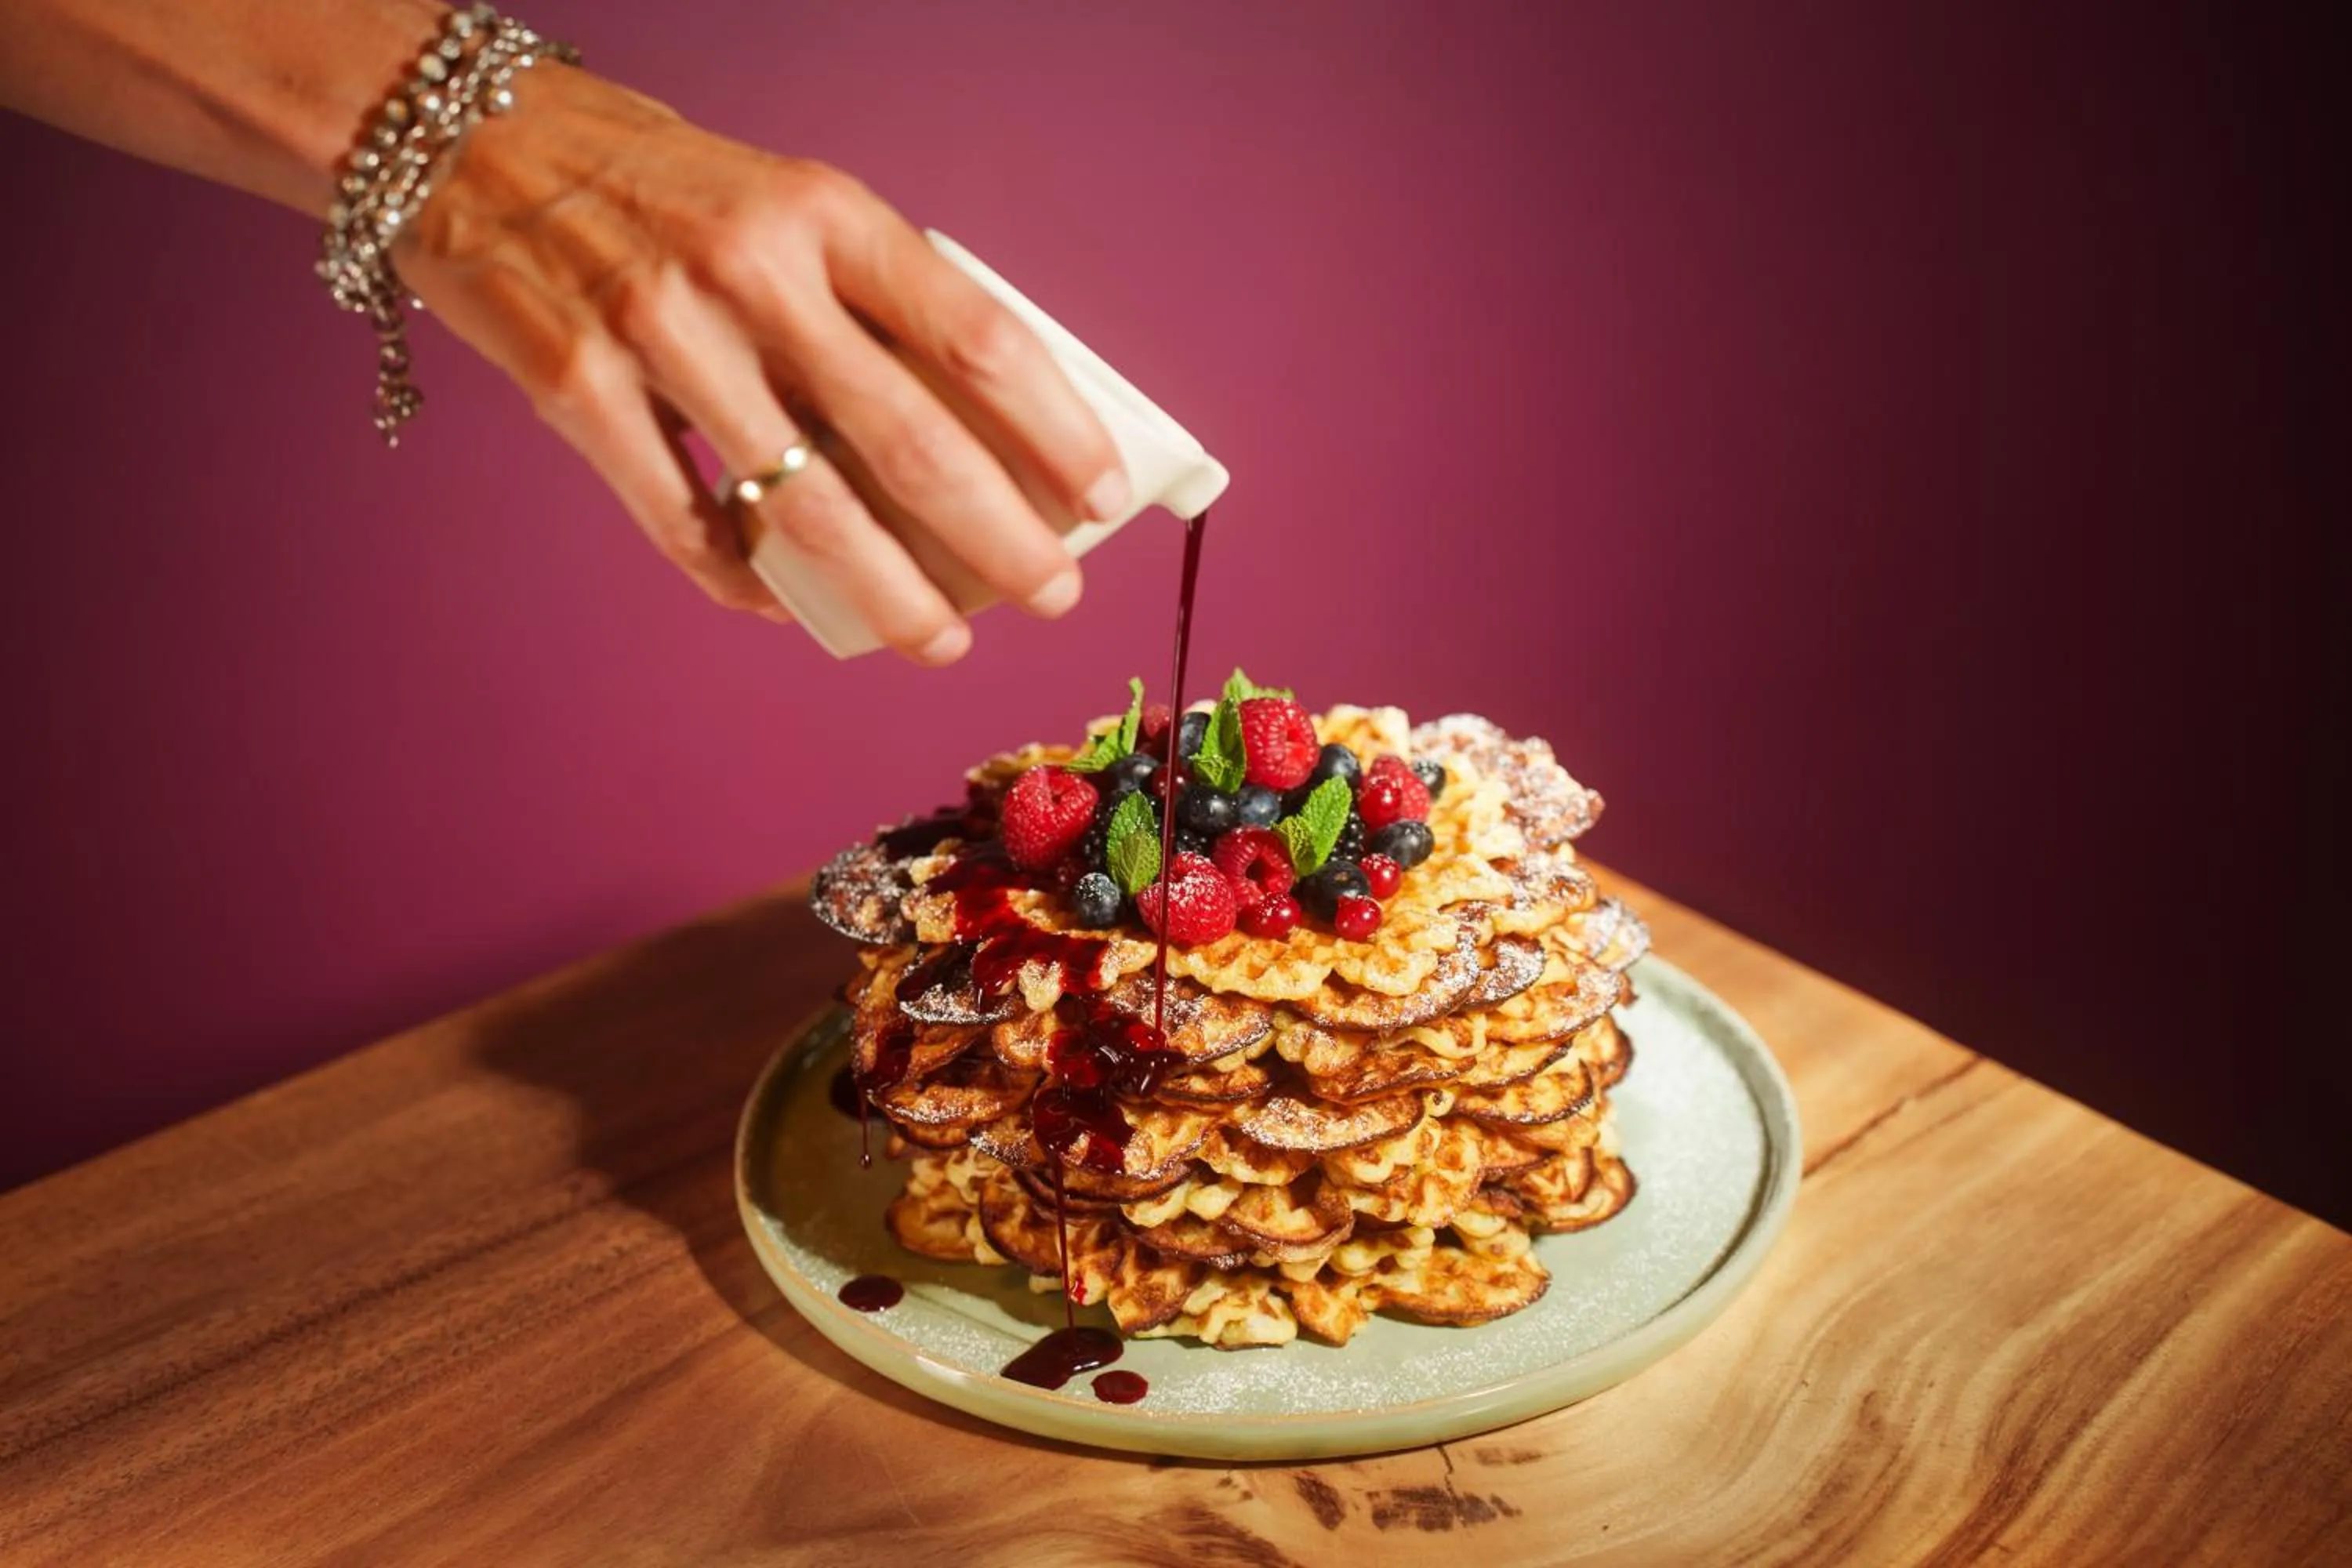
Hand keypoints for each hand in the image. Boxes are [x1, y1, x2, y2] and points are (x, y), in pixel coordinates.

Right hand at [400, 67, 1126, 662]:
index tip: (1103, 497)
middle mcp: (751, 270)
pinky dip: (748, 581)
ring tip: (940, 638)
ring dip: (888, 592)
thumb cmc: (670, 192)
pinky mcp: (576, 388)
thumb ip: (872, 304)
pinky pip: (686, 523)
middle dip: (998, 536)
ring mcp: (659, 331)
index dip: (1054, 429)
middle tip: (1053, 593)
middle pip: (908, 439)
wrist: (481, 145)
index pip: (974, 337)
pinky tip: (792, 609)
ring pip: (804, 506)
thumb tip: (978, 437)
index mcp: (828, 214)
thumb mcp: (794, 206)